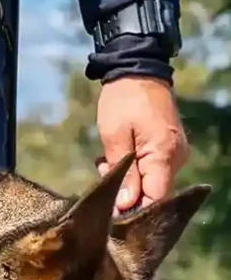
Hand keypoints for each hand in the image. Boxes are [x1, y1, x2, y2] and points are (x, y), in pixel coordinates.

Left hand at [96, 76, 188, 210]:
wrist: (137, 70)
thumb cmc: (123, 101)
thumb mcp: (114, 136)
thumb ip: (123, 172)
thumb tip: (126, 205)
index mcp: (164, 155)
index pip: (155, 199)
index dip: (134, 210)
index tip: (110, 207)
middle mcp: (176, 158)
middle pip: (153, 193)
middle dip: (125, 192)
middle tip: (102, 172)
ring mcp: (174, 153)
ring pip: (150, 182)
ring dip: (126, 179)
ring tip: (104, 160)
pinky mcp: (168, 148)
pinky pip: (151, 169)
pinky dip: (132, 168)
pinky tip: (114, 157)